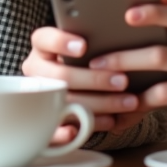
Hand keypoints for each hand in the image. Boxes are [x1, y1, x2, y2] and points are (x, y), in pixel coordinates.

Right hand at [22, 25, 140, 138]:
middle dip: (94, 79)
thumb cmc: (87, 55)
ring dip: (100, 104)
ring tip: (129, 102)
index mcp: (42, 47)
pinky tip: (109, 121)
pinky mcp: (47, 120)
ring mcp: (39, 97)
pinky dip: (85, 126)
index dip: (61, 42)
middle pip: (60, 76)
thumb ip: (94, 38)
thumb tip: (114, 36)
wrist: (76, 82)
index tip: (83, 46)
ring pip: (67, 103)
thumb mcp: (87, 42)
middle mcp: (37, 71)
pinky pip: (61, 129)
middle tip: (122, 81)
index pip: (44, 39)